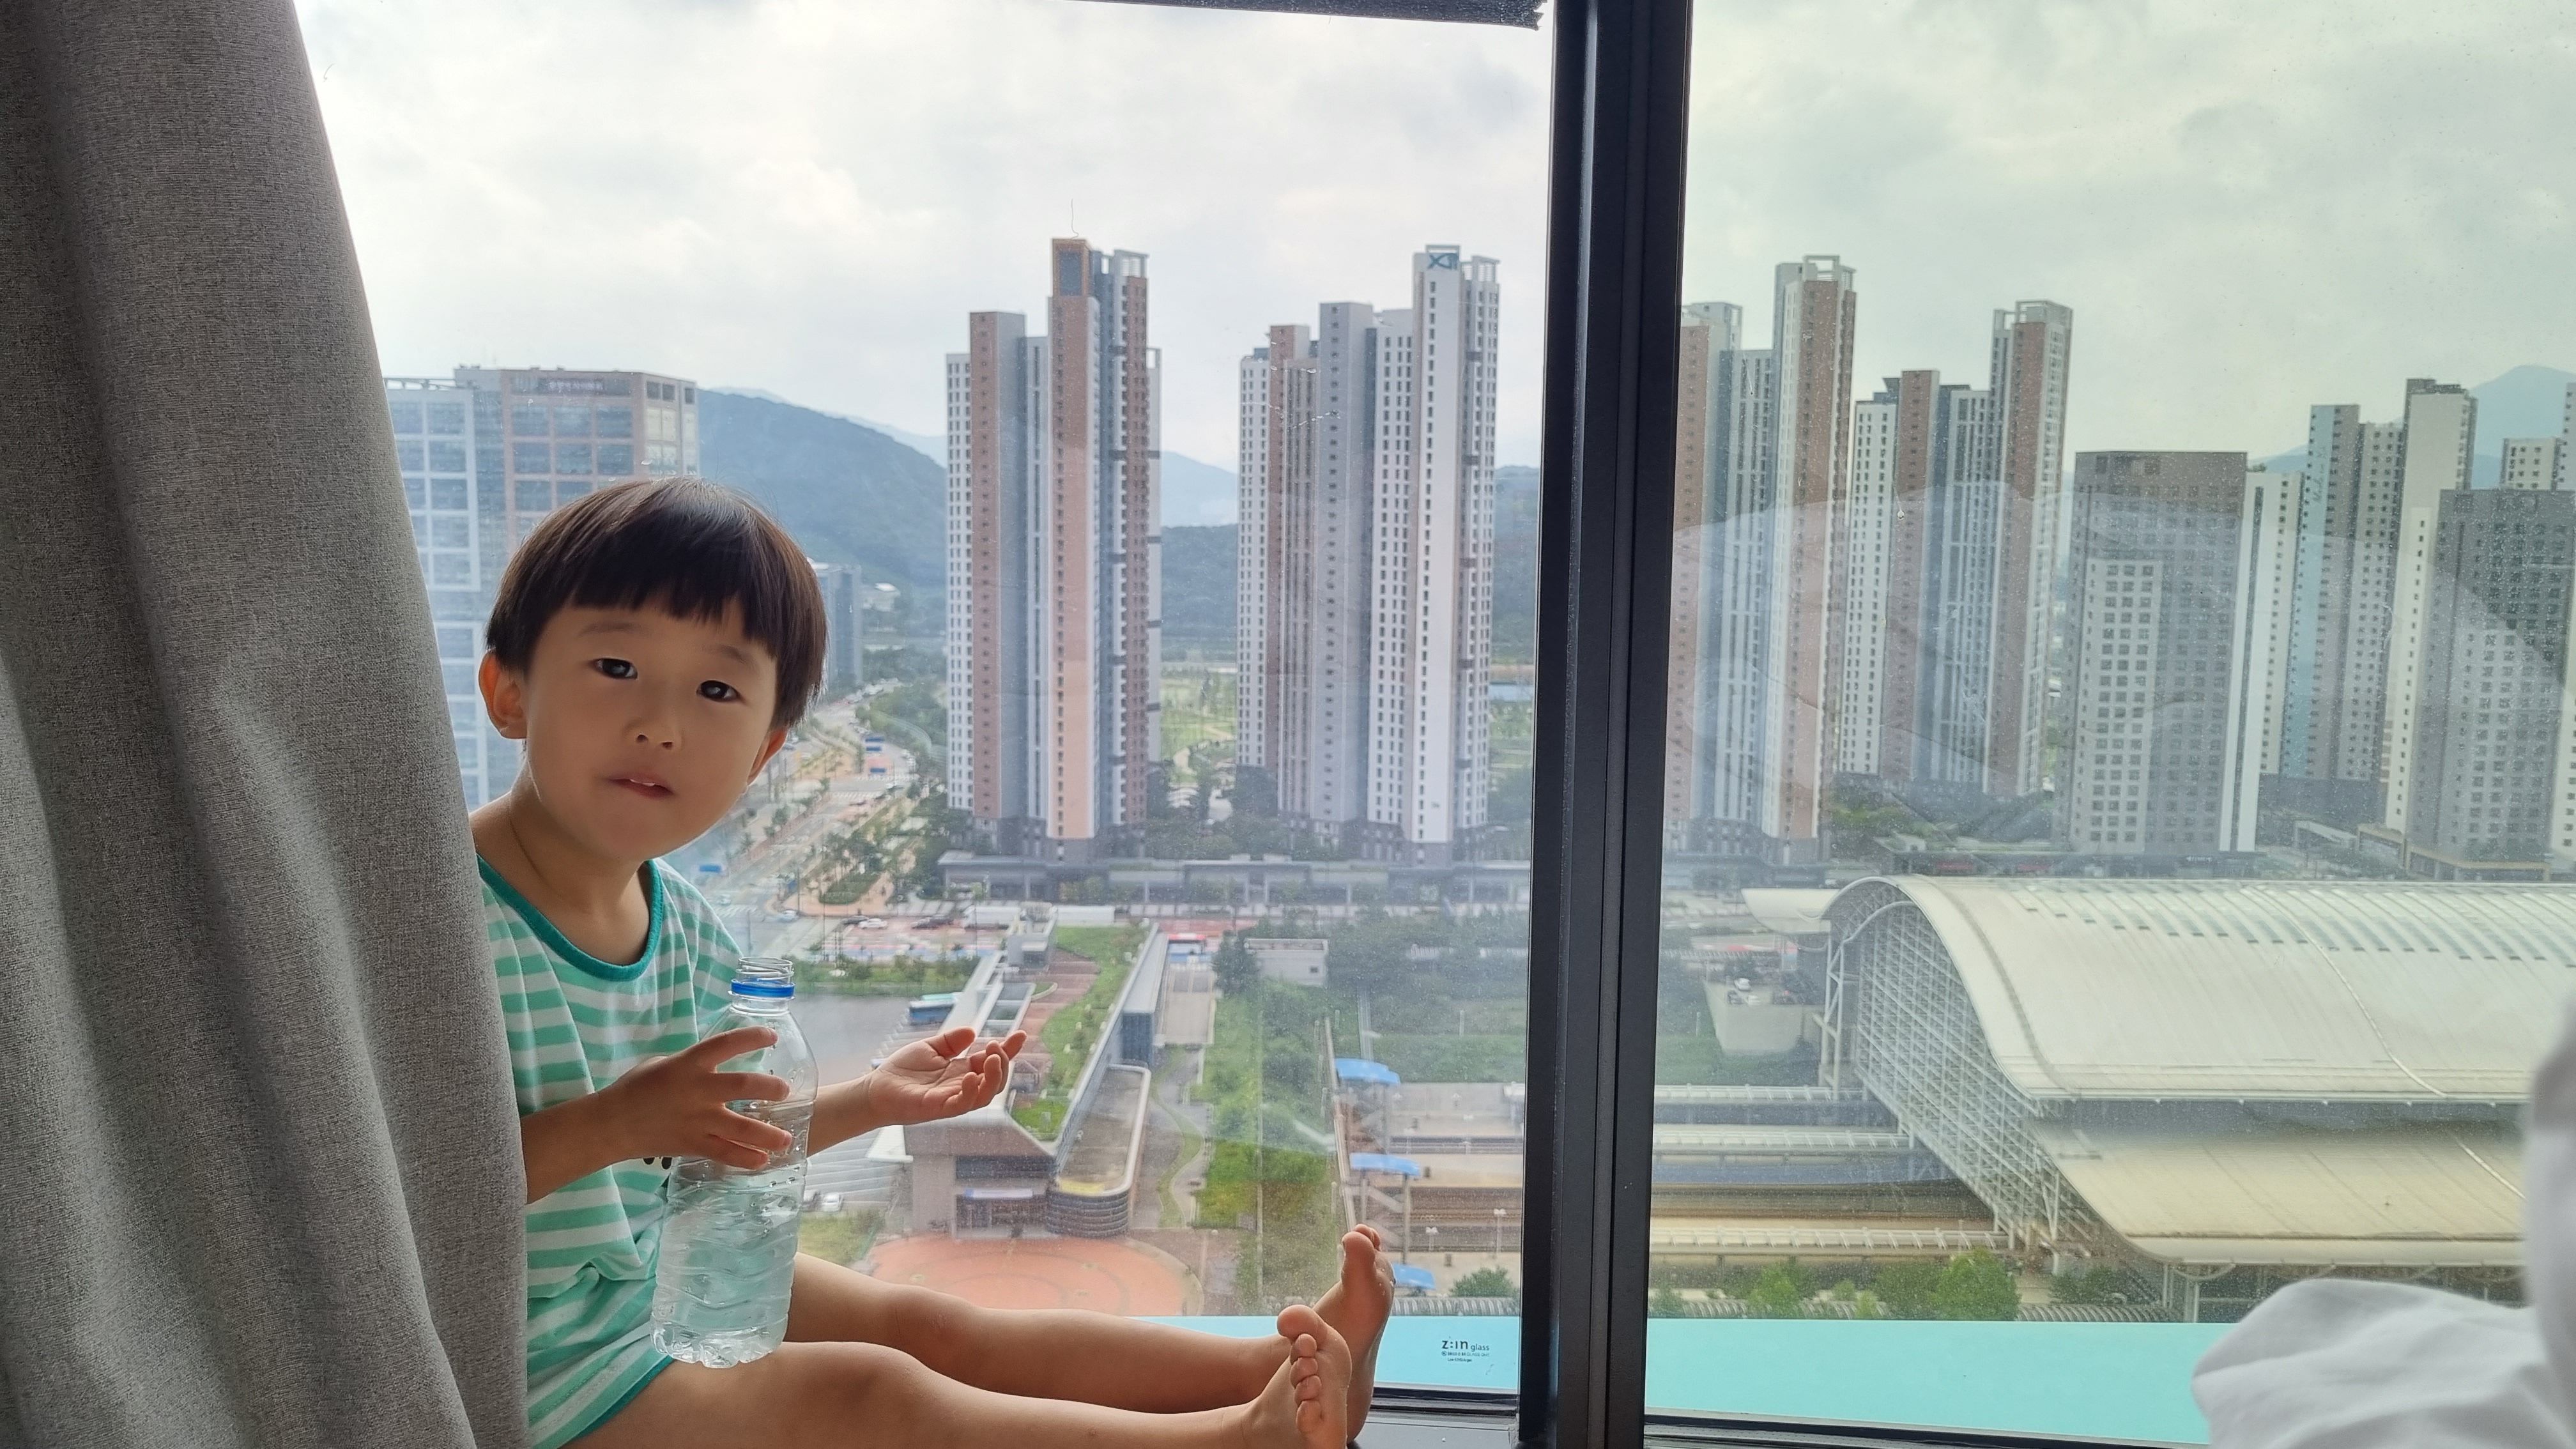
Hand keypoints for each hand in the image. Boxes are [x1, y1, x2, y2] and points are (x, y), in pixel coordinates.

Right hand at [598, 1026, 794, 1169]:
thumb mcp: (661, 1064)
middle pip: (742, 1086)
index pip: (726, 1044)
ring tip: (787, 1138)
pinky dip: (745, 1159)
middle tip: (784, 1091)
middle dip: (768, 1087)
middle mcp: (697, 1091)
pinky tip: (763, 1161)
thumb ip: (690, 1064)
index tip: (771, 1036)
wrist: (611, 1125)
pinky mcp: (692, 1145)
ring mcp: (696, 1120)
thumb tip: (713, 1065)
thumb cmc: (634, 1089)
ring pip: (740, 1127)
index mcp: (688, 1064)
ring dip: (767, 1133)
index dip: (752, 1037)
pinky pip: (725, 1154)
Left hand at [864, 1026, 1026, 1126]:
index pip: (991, 1061)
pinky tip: (970, 1075)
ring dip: (994, 1077)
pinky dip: (971, 1091)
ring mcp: (953, 1099)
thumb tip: (973, 1032)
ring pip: (986, 1094)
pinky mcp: (939, 1108)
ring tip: (992, 1057)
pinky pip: (963, 1104)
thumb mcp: (930, 1047)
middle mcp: (962, 1086)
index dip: (1008, 1050)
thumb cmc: (902, 1070)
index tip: (1021, 1035)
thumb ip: (951, 1041)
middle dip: (1003, 1062)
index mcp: (962, 1071)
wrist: (877, 1088)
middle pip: (995, 1079)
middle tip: (997, 1046)